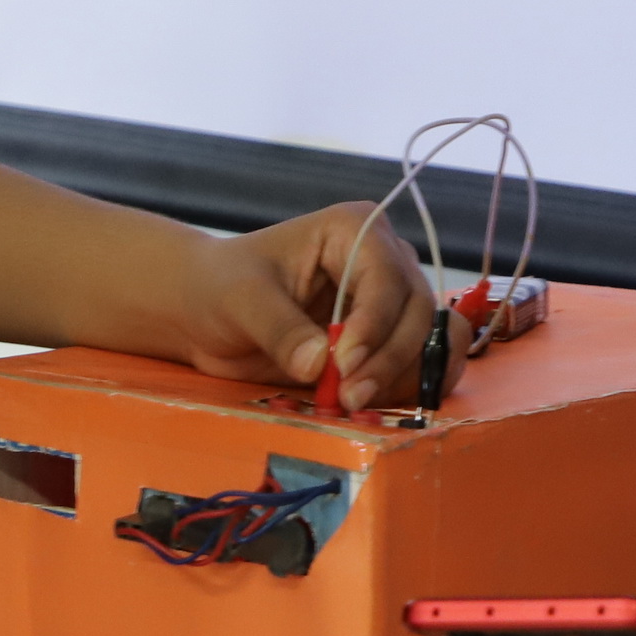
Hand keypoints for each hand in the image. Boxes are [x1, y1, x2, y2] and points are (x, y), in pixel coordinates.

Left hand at [169, 203, 432, 408]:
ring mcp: (390, 303)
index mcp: (353, 230)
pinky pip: (419, 366)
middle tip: (348, 396)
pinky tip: (370, 405)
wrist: (207, 313)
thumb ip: (280, 330)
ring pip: (429, 340)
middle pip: (417, 311)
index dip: (374, 323)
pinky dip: (406, 389)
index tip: (344, 362)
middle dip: (388, 358)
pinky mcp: (386, 342)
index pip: (386, 276)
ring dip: (403, 377)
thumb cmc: (221, 288)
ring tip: (354, 404)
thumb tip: (320, 364)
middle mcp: (384, 261)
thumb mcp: (241, 301)